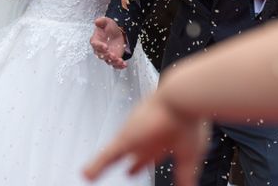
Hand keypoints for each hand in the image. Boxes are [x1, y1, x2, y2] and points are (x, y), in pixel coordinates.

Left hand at [84, 95, 210, 185]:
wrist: (181, 99)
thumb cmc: (189, 122)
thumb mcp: (190, 156)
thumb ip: (185, 177)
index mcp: (163, 139)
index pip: (150, 155)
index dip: (141, 164)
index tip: (132, 172)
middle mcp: (147, 137)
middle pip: (135, 153)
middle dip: (132, 163)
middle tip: (126, 171)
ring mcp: (135, 138)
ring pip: (115, 155)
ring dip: (105, 165)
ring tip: (92, 174)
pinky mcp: (125, 139)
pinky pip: (107, 156)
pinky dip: (97, 167)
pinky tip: (87, 175)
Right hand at [90, 17, 126, 68]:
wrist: (118, 32)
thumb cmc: (110, 28)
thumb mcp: (107, 22)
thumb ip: (102, 21)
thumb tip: (97, 21)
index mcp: (96, 40)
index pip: (95, 44)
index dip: (99, 46)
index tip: (105, 47)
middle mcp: (100, 49)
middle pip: (101, 55)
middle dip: (107, 56)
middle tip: (113, 55)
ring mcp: (107, 55)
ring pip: (108, 61)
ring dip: (114, 62)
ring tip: (120, 61)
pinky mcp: (114, 58)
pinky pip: (115, 64)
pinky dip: (119, 66)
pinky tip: (124, 64)